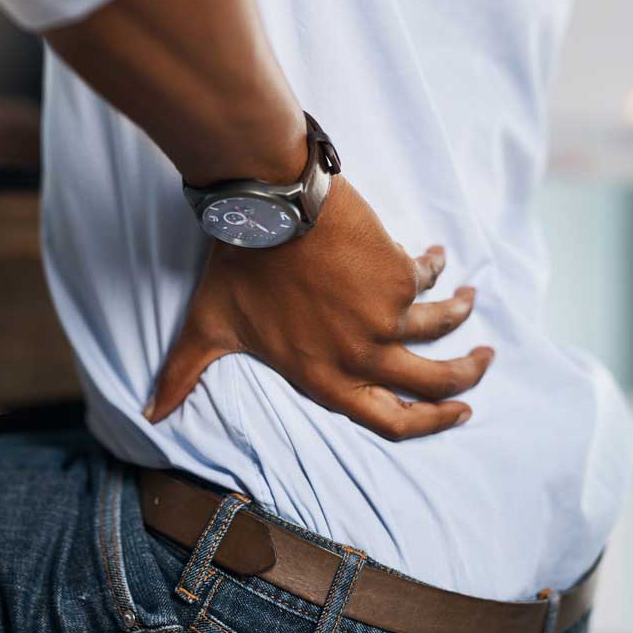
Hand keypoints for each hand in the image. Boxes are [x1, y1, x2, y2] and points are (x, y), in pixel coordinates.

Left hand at [144, 176, 494, 439]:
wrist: (267, 208)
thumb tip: (148, 416)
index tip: (460, 413)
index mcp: (324, 380)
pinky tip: (435, 253)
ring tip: (468, 300)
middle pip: (434, 384)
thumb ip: (184, 376)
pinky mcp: (401, 277)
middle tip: (484, 362)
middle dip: (468, 378)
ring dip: (461, 315)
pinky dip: (435, 266)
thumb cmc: (236, 268)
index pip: (390, 423)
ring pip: (443, 329)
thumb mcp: (206, 328)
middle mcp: (361, 359)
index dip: (431, 424)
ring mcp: (385, 320)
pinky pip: (430, 277)